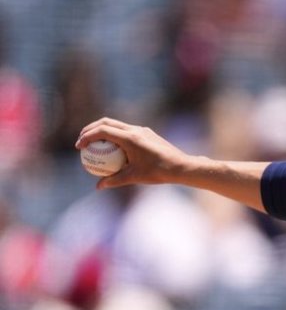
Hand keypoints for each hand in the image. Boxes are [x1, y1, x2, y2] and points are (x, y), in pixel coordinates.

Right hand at [76, 118, 192, 189]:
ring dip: (102, 130)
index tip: (79, 147)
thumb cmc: (159, 172)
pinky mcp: (147, 132)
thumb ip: (114, 180)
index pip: (102, 131)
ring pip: (116, 124)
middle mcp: (135, 130)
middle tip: (82, 141)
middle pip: (106, 122)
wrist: (181, 166)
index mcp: (130, 138)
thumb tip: (98, 187)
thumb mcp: (134, 177)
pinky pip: (126, 130)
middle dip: (90, 129)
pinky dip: (114, 134)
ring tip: (93, 143)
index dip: (87, 136)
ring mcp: (142, 130)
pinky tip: (112, 147)